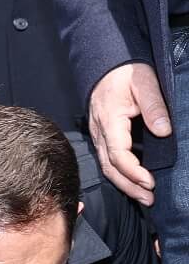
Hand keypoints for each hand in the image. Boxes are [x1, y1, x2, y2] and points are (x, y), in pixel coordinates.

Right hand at [89, 62, 172, 204]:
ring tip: (142, 196)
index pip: (118, 154)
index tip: (150, 181)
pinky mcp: (101, 136)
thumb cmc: (125, 72)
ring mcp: (98, 136)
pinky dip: (119, 175)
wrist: (105, 64)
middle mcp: (99, 133)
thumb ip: (154, 107)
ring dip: (124, 185)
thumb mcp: (145, 83)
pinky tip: (132, 181)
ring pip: (106, 167)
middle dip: (129, 186)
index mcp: (110, 121)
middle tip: (148, 199)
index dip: (133, 171)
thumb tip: (164, 132)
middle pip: (109, 168)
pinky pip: (106, 161)